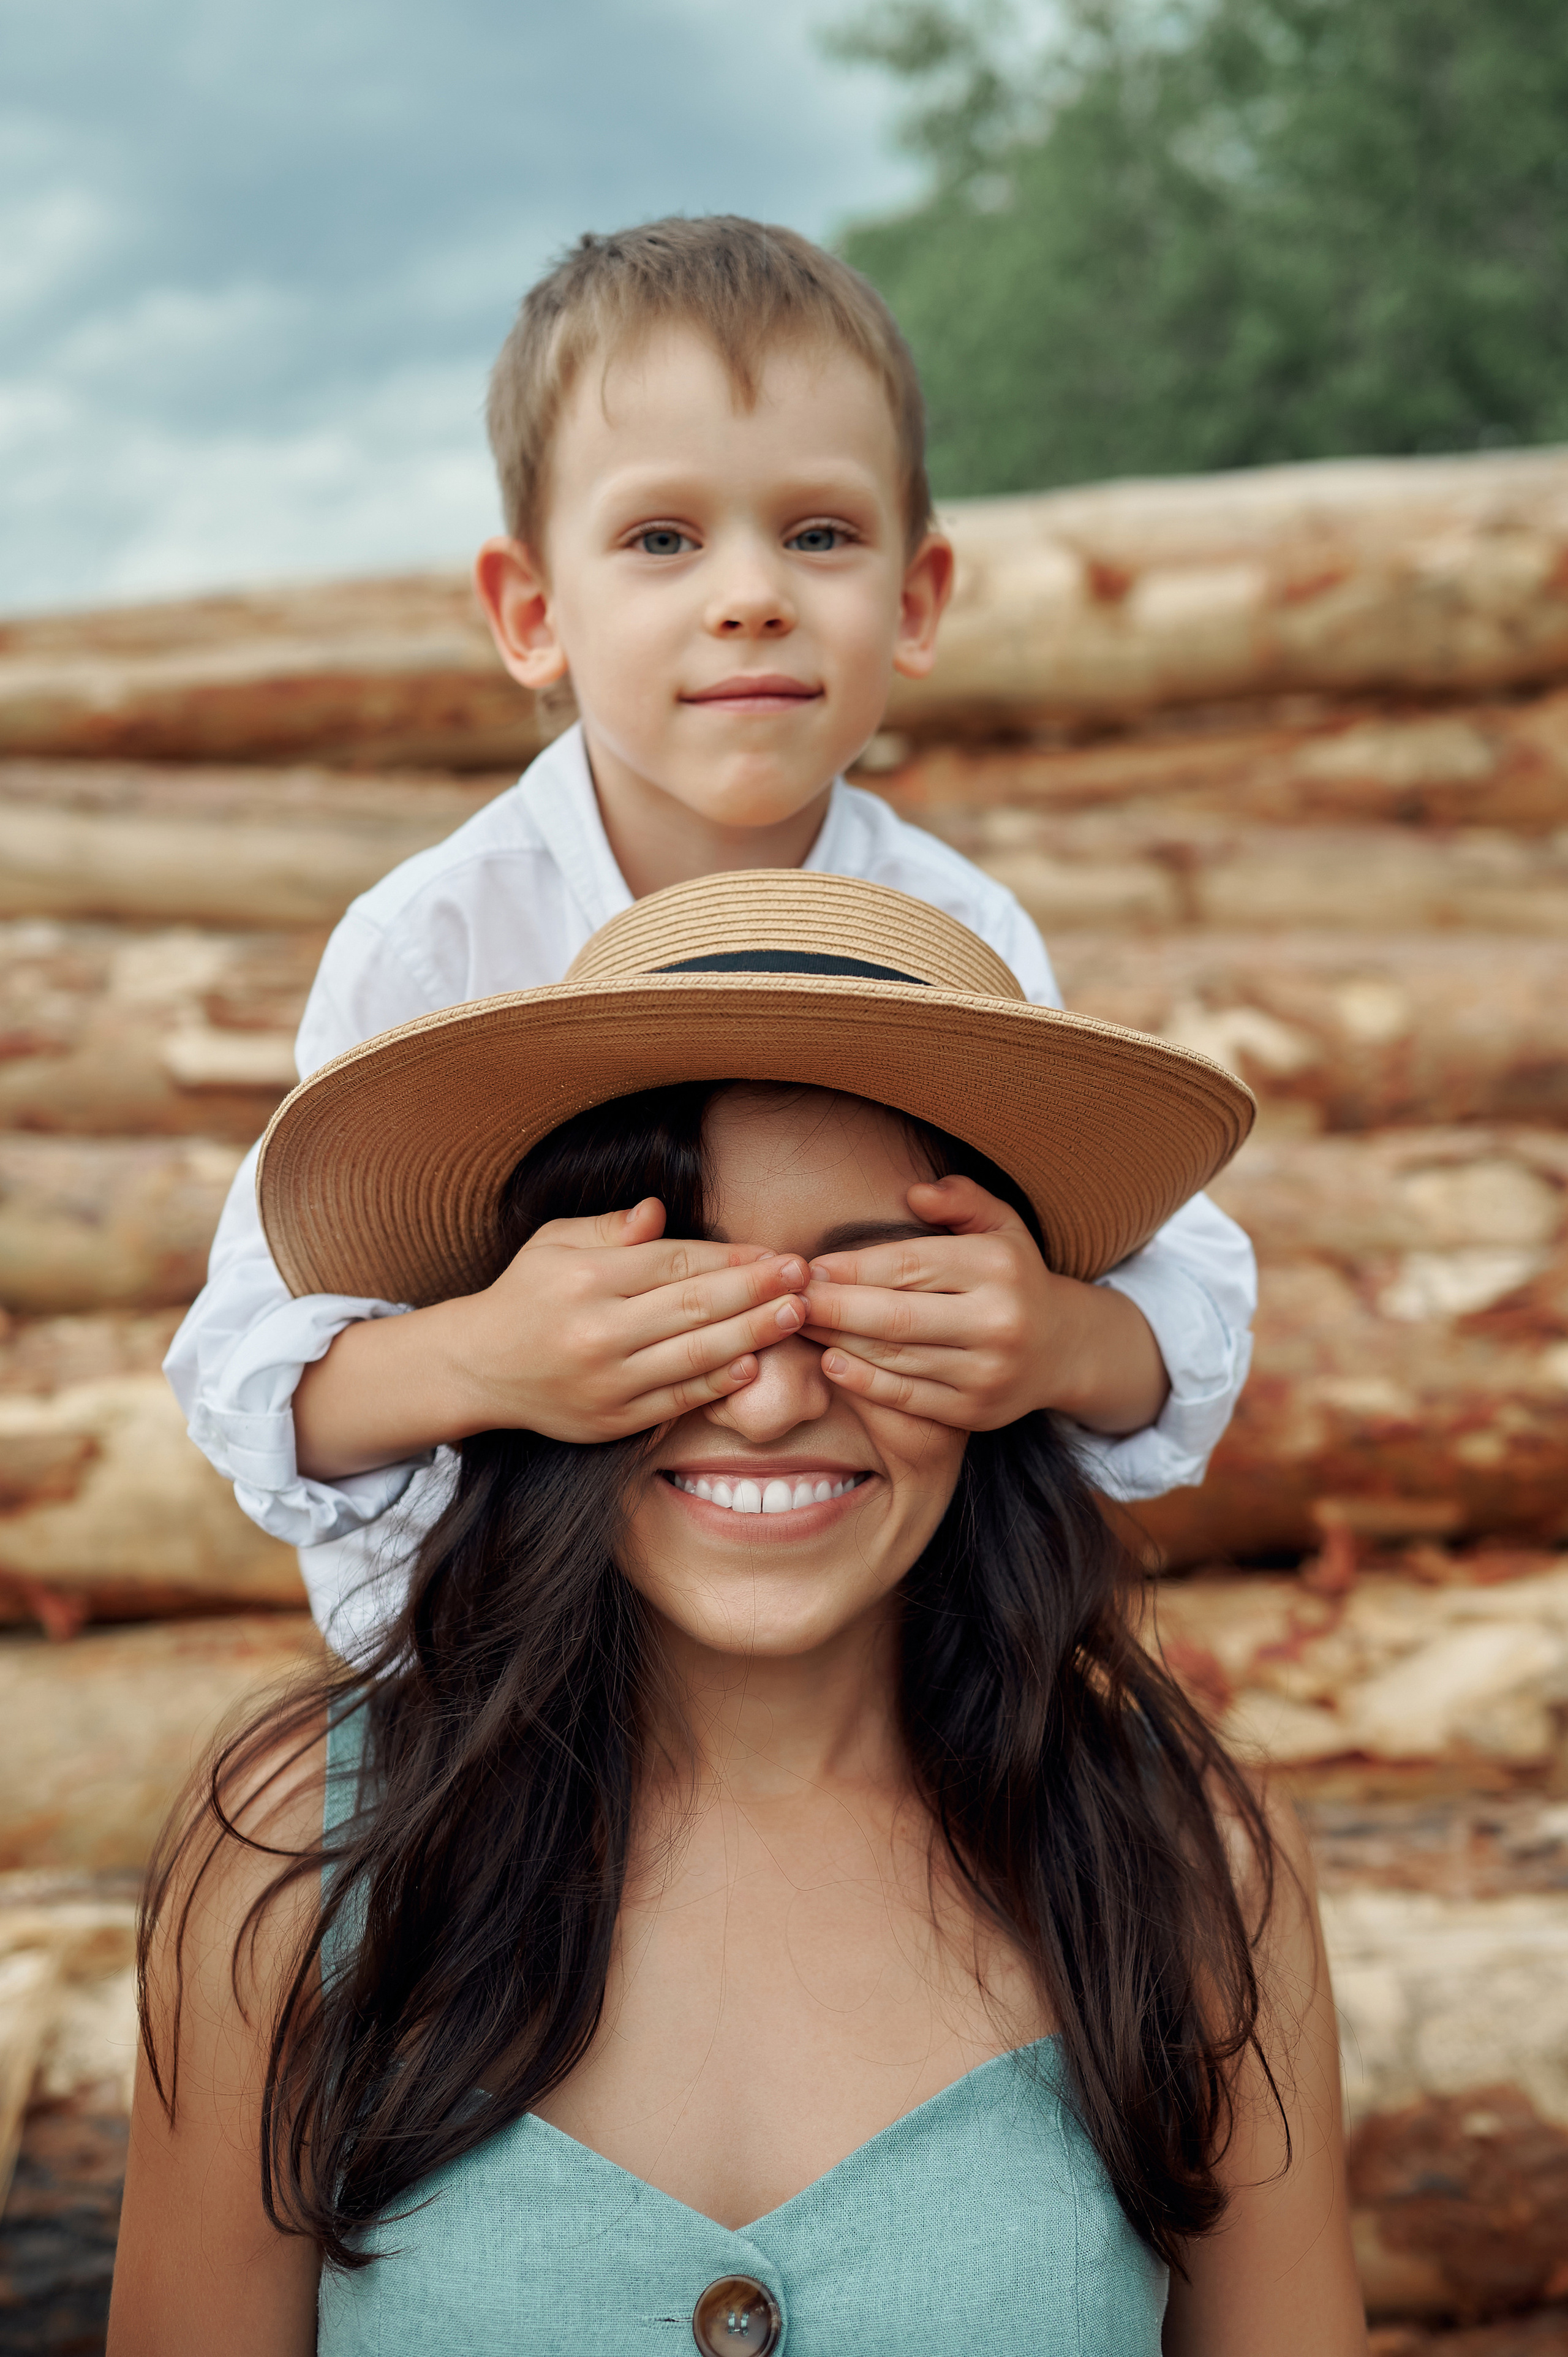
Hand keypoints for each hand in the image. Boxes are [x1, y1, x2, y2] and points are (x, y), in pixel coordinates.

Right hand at [294, 1197, 809, 1479]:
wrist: (479, 1368)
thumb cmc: (527, 1294)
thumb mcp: (554, 1243)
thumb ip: (609, 1227)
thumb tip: (658, 1211)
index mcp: (585, 1278)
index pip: (674, 1262)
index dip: (730, 1257)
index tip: (773, 1251)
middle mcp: (596, 1331)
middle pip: (694, 1306)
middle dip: (757, 1289)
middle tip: (805, 1275)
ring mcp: (606, 1381)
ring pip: (694, 1355)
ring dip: (753, 1334)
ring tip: (797, 1315)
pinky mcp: (611, 1420)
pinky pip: (676, 1400)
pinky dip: (718, 1384)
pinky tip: (755, 1363)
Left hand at [800, 1175, 1169, 1435]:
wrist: (1063, 1349)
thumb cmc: (1013, 1277)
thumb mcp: (1000, 1226)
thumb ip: (961, 1200)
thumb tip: (915, 1192)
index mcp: (998, 1266)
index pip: (907, 1265)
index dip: (850, 1267)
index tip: (808, 1267)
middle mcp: (997, 1321)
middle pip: (894, 1317)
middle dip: (831, 1308)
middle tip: (788, 1298)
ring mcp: (987, 1372)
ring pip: (895, 1357)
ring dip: (836, 1342)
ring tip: (798, 1325)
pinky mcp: (974, 1412)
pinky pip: (907, 1396)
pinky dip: (863, 1381)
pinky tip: (830, 1362)